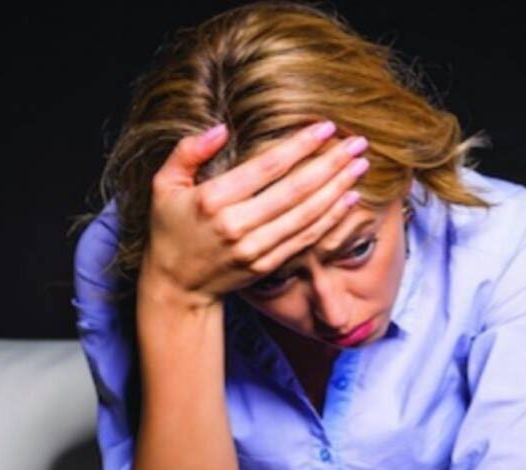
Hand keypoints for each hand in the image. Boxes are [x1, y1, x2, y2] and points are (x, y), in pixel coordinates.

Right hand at [139, 119, 369, 308]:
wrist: (177, 285)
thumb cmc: (171, 227)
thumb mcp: (164, 184)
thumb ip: (188, 152)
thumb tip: (221, 128)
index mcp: (214, 200)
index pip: (267, 167)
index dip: (300, 146)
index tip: (326, 127)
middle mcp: (237, 226)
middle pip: (295, 190)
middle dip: (331, 164)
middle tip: (357, 143)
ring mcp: (256, 249)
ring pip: (306, 215)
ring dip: (338, 189)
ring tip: (360, 166)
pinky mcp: (268, 265)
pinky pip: (306, 239)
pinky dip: (331, 218)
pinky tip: (349, 199)